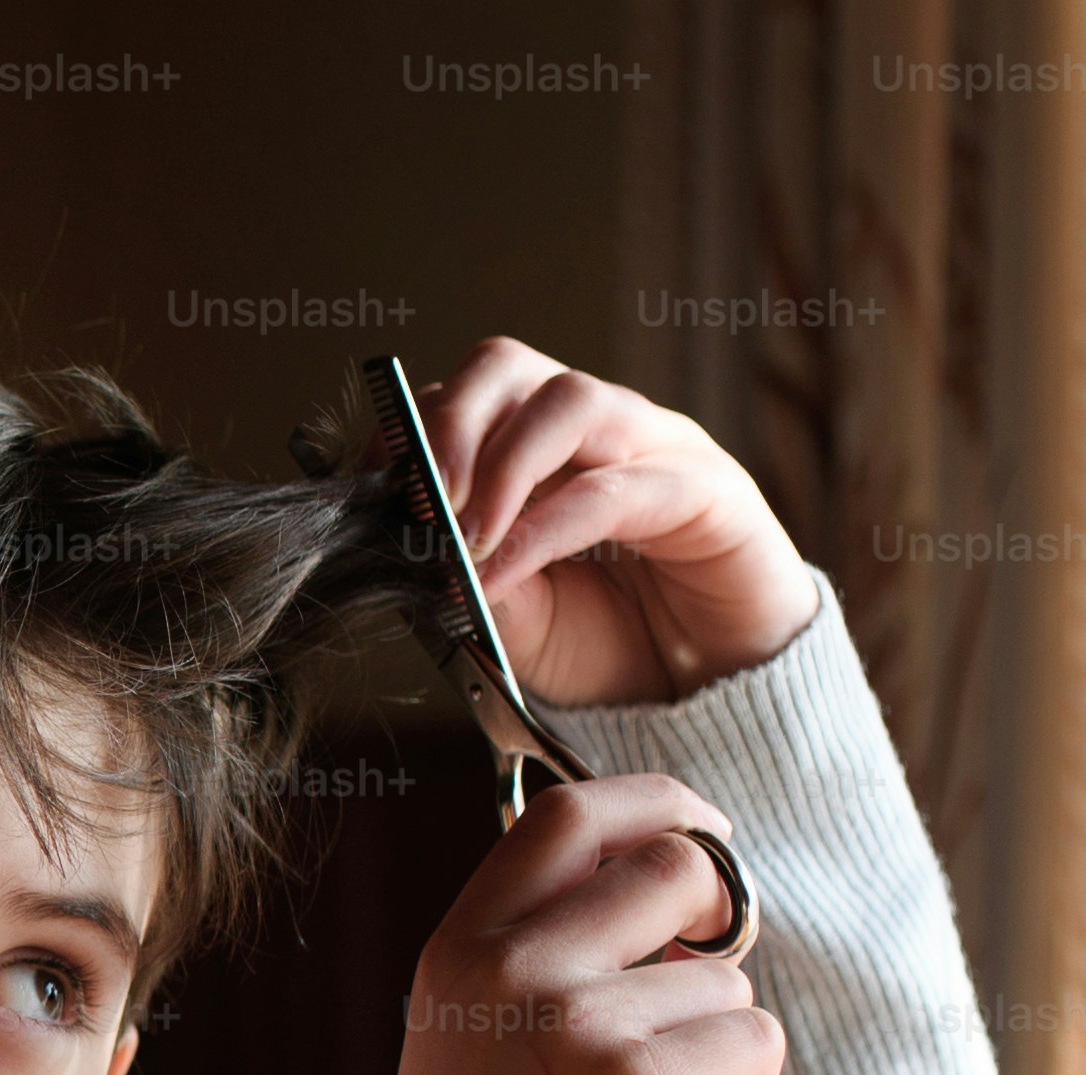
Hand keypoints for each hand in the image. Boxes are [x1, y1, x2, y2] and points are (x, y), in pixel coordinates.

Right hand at [377, 775, 782, 1074]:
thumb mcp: (472, 1040)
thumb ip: (541, 952)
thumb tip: (679, 875)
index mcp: (460, 948)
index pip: (567, 814)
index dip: (656, 805)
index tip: (701, 830)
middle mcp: (508, 967)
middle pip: (674, 867)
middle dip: (721, 917)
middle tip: (707, 978)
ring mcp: (569, 1020)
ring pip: (725, 978)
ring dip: (717, 1043)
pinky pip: (754, 1043)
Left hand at [418, 342, 812, 705]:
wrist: (714, 696)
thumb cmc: (612, 646)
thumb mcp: (513, 619)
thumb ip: (464, 577)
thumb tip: (405, 546)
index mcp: (541, 446)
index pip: (465, 393)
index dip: (409, 430)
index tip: (371, 485)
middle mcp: (598, 429)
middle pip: (509, 367)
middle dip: (446, 422)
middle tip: (415, 497)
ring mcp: (658, 448)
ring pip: (569, 402)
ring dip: (498, 466)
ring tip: (461, 538)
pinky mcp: (710, 492)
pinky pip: (617, 488)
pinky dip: (544, 528)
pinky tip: (499, 572)